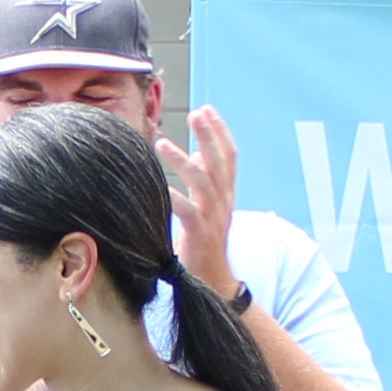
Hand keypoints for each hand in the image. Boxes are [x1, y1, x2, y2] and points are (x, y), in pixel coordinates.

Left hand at [157, 105, 243, 305]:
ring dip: (184, 160)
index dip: (220, 131)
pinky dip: (175, 199)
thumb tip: (201, 152)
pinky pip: (188, 212)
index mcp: (226, 194)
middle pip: (221, 162)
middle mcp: (224, 202)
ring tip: (161, 143)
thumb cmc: (204, 241)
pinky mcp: (200, 235)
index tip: (207, 109)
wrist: (213, 281)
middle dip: (209, 135)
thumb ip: (206, 180)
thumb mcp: (209, 207)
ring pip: (204, 183)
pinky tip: (161, 187)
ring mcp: (213, 218)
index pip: (230, 156)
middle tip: (196, 113)